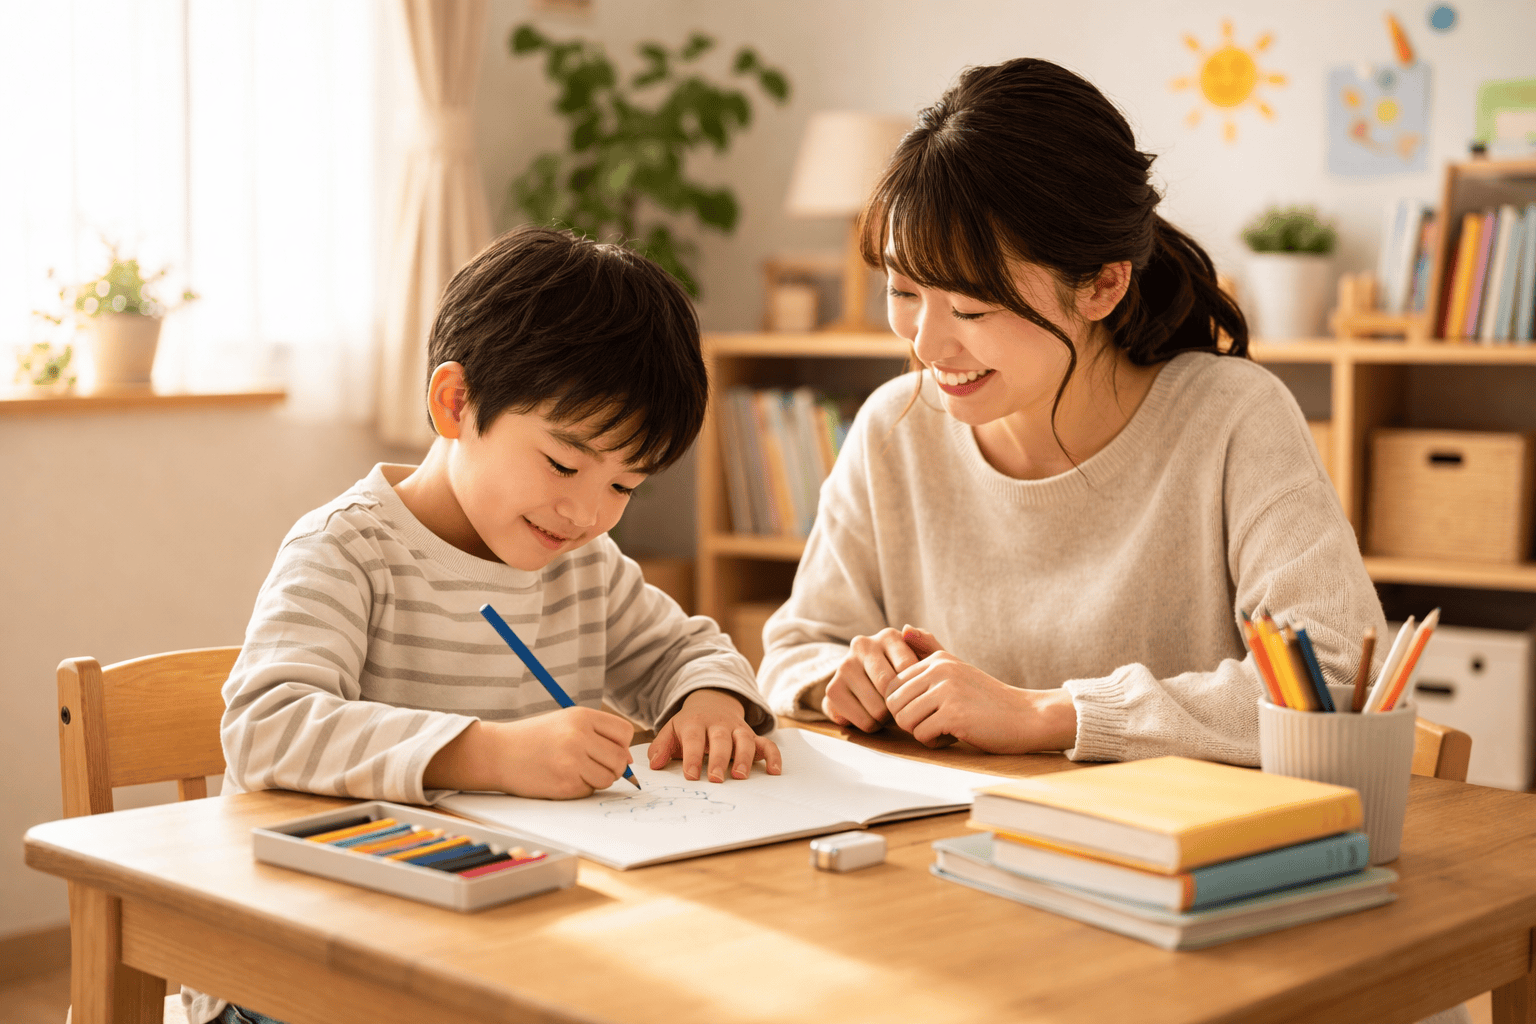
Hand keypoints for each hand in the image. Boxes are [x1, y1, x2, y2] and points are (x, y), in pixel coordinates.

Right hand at [490, 706, 635, 798]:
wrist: (498, 753)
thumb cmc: (535, 736)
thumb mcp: (566, 722)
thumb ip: (598, 734)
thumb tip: (629, 760)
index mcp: (581, 717)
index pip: (625, 733)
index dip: (621, 744)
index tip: (609, 748)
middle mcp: (579, 737)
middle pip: (621, 759)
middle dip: (613, 765)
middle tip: (593, 764)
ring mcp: (572, 762)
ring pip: (609, 778)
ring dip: (598, 778)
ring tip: (577, 770)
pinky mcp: (565, 785)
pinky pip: (590, 790)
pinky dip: (582, 787)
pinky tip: (563, 777)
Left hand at [648, 688, 781, 781]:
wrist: (712, 701)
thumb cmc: (690, 724)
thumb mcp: (671, 729)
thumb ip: (661, 746)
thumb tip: (654, 764)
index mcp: (695, 723)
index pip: (693, 739)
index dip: (692, 757)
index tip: (690, 775)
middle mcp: (718, 725)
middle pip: (720, 739)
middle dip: (719, 759)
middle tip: (716, 779)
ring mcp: (737, 729)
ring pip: (744, 740)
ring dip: (744, 757)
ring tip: (740, 776)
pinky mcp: (752, 735)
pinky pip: (767, 743)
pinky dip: (773, 756)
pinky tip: (774, 771)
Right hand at [821, 627, 923, 731]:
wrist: (870, 689)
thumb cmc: (907, 676)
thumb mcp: (925, 661)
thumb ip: (928, 645)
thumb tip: (907, 630)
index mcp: (889, 636)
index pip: (908, 668)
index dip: (916, 688)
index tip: (917, 691)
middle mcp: (862, 645)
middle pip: (889, 688)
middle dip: (900, 704)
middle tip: (901, 705)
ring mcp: (844, 666)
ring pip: (878, 709)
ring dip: (887, 718)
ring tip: (887, 709)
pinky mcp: (832, 690)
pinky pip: (862, 721)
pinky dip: (872, 726)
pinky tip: (871, 714)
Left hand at [885, 644, 1077, 752]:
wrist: (1027, 717)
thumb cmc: (988, 699)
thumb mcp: (957, 669)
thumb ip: (929, 650)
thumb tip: (903, 629)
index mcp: (937, 659)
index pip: (891, 686)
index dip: (906, 706)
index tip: (931, 710)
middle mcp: (939, 670)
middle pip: (893, 704)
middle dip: (910, 721)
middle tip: (936, 722)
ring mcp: (947, 691)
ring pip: (904, 721)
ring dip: (922, 732)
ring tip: (946, 728)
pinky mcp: (954, 714)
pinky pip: (921, 735)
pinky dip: (935, 742)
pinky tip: (955, 735)